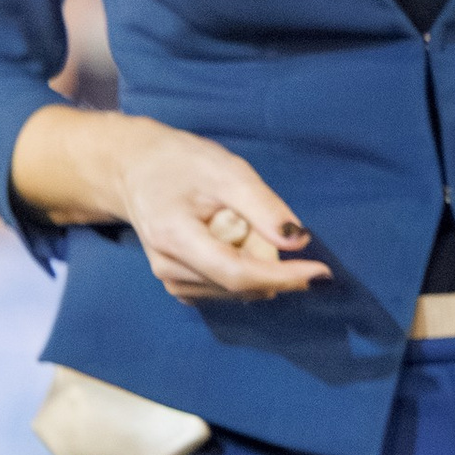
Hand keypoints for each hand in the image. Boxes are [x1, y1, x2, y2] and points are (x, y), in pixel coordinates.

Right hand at [19, 110, 327, 302]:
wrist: (133, 170)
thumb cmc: (180, 163)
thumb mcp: (226, 170)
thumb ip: (262, 206)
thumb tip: (298, 242)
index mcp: (174, 238)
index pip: (238, 274)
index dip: (284, 276)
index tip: (322, 272)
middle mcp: (168, 269)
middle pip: (242, 285)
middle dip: (270, 262)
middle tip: (261, 221)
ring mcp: (171, 281)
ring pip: (238, 291)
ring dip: (255, 265)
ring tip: (234, 224)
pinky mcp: (179, 286)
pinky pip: (228, 290)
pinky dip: (243, 270)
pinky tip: (231, 241)